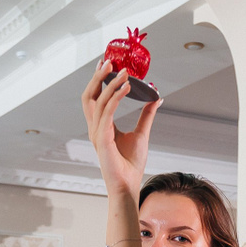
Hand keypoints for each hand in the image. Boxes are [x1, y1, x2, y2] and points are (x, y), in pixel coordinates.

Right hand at [81, 58, 158, 196]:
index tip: (106, 64)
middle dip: (97, 77)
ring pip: (98, 101)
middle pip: (89, 96)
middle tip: (109, 61)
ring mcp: (96, 133)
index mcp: (101, 126)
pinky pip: (107, 113)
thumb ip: (146, 114)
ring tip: (125, 72)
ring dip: (111, 84)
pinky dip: (116, 97)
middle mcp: (95, 128)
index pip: (94, 98)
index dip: (98, 80)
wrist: (128, 185)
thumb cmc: (131, 163)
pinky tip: (127, 88)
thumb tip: (156, 97)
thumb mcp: (141, 133)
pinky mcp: (102, 139)